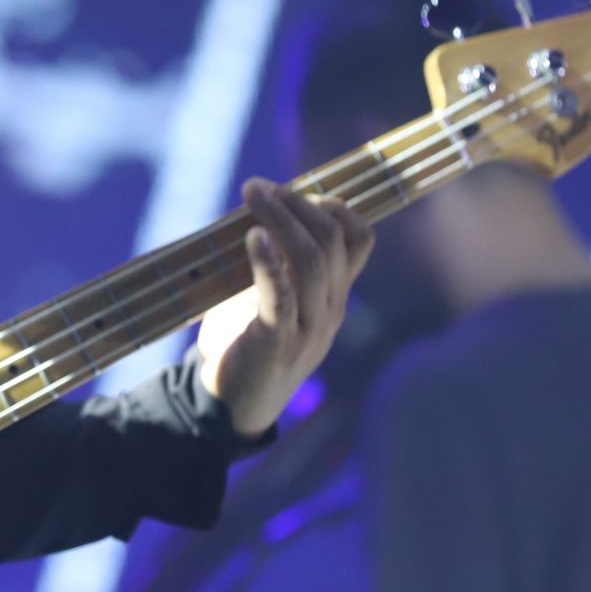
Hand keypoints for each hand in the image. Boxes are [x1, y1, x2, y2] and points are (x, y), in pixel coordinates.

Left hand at [197, 178, 373, 435]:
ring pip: (311, 262)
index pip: (359, 241)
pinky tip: (253, 236)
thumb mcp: (275, 297)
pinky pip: (280, 296)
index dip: (333, 206)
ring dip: (280, 220)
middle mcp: (330, 310)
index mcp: (334, 296)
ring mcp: (307, 328)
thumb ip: (279, 261)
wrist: (231, 405)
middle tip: (259, 187)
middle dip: (297, 204)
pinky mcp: (276, 343)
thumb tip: (261, 206)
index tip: (294, 190)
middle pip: (332, 242)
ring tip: (252, 197)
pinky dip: (267, 262)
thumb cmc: (247, 341)